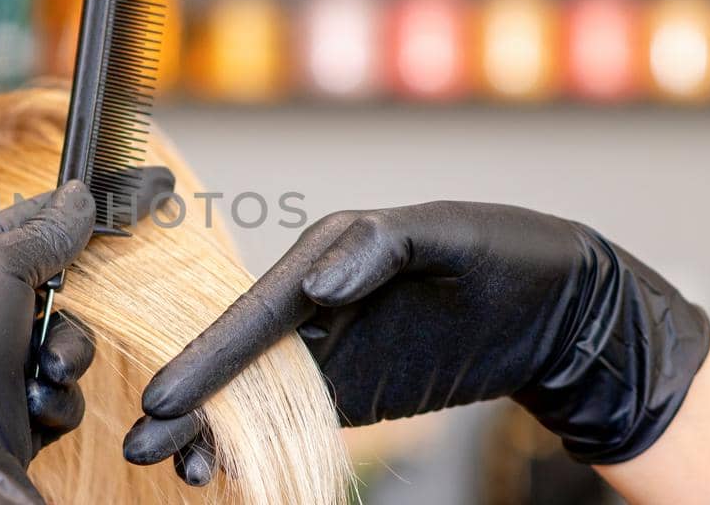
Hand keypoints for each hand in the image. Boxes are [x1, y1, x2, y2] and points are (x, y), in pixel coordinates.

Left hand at [0, 168, 175, 502]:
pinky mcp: (15, 402)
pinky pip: (63, 384)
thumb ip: (45, 230)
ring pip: (65, 337)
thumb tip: (80, 196)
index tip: (140, 190)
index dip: (80, 207)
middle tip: (62, 311)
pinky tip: (31, 404)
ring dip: (64, 355)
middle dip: (66, 306)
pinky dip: (55, 394)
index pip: (28, 219)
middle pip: (54, 284)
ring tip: (42, 371)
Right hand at [124, 201, 709, 483]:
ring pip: (256, 394)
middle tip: (144, 446)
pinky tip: (224, 469)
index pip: (257, 313)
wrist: (565, 310)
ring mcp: (333, 347)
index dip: (210, 357)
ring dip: (216, 431)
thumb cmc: (513, 256)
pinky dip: (254, 443)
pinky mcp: (353, 386)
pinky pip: (293, 418)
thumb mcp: (454, 238)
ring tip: (184, 470)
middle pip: (240, 359)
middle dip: (192, 404)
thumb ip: (382, 247)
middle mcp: (317, 301)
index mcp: (328, 255)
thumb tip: (319, 283)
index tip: (168, 396)